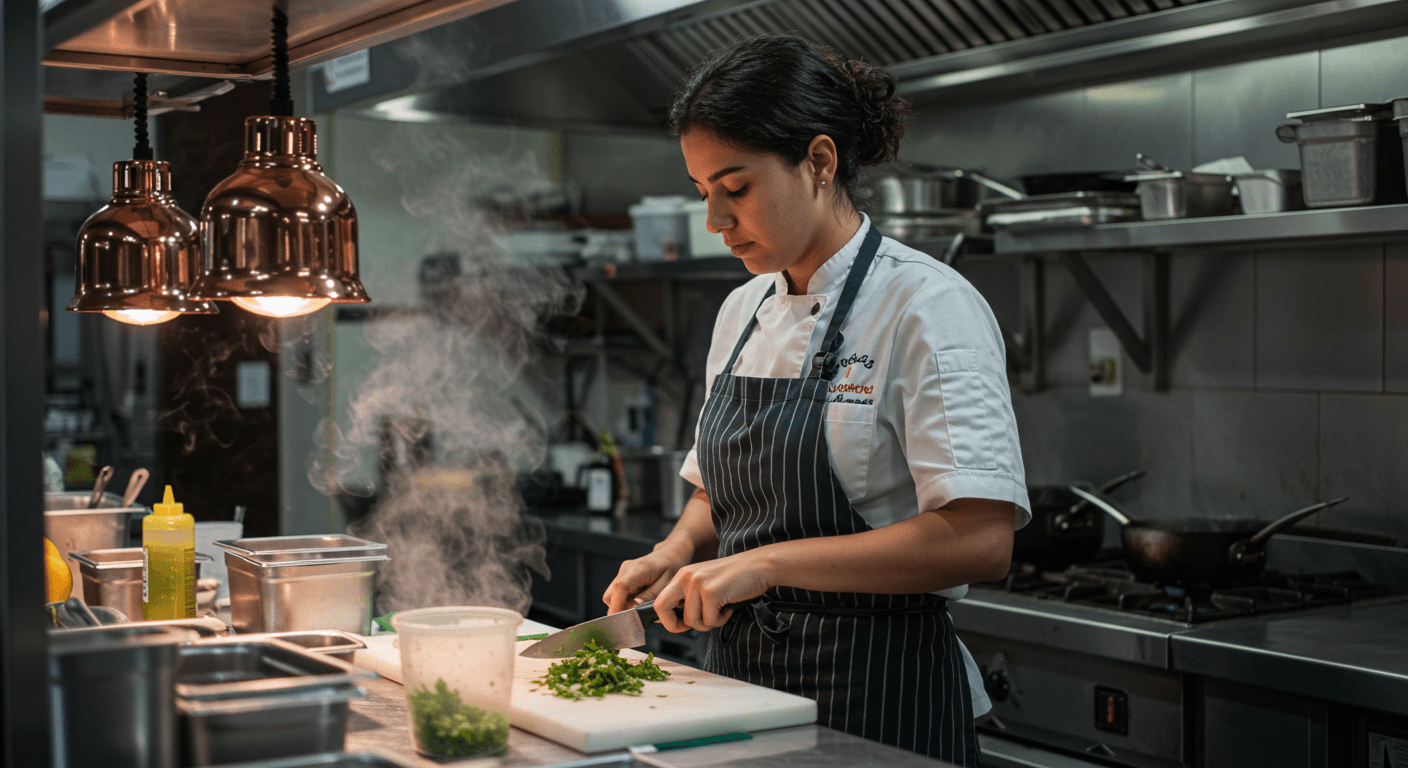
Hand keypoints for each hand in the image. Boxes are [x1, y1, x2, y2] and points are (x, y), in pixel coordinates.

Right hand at [602, 548, 689, 614]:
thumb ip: (650, 597)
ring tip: (642, 605)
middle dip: (620, 609)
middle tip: (639, 615)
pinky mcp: (623, 576)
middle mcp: (626, 569)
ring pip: (612, 596)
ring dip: (624, 605)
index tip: (621, 622)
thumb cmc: (672, 567)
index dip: (617, 606)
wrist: (670, 554)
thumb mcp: (667, 584)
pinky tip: (640, 599)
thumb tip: (633, 609)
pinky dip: (626, 601)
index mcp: (638, 569)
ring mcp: (622, 572)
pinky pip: (617, 594)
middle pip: (610, 596)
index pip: (620, 588)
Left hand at [654, 552, 769, 632]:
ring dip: (709, 623)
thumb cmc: (735, 579)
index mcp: (682, 575)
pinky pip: (710, 621)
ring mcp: (697, 583)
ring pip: (692, 621)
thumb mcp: (705, 583)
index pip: (658, 602)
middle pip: (662, 608)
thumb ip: (690, 598)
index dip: (668, 620)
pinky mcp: (711, 592)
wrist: (759, 566)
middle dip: (675, 625)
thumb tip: (677, 622)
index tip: (684, 624)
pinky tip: (729, 606)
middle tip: (698, 624)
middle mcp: (686, 577)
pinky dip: (721, 620)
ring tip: (721, 610)